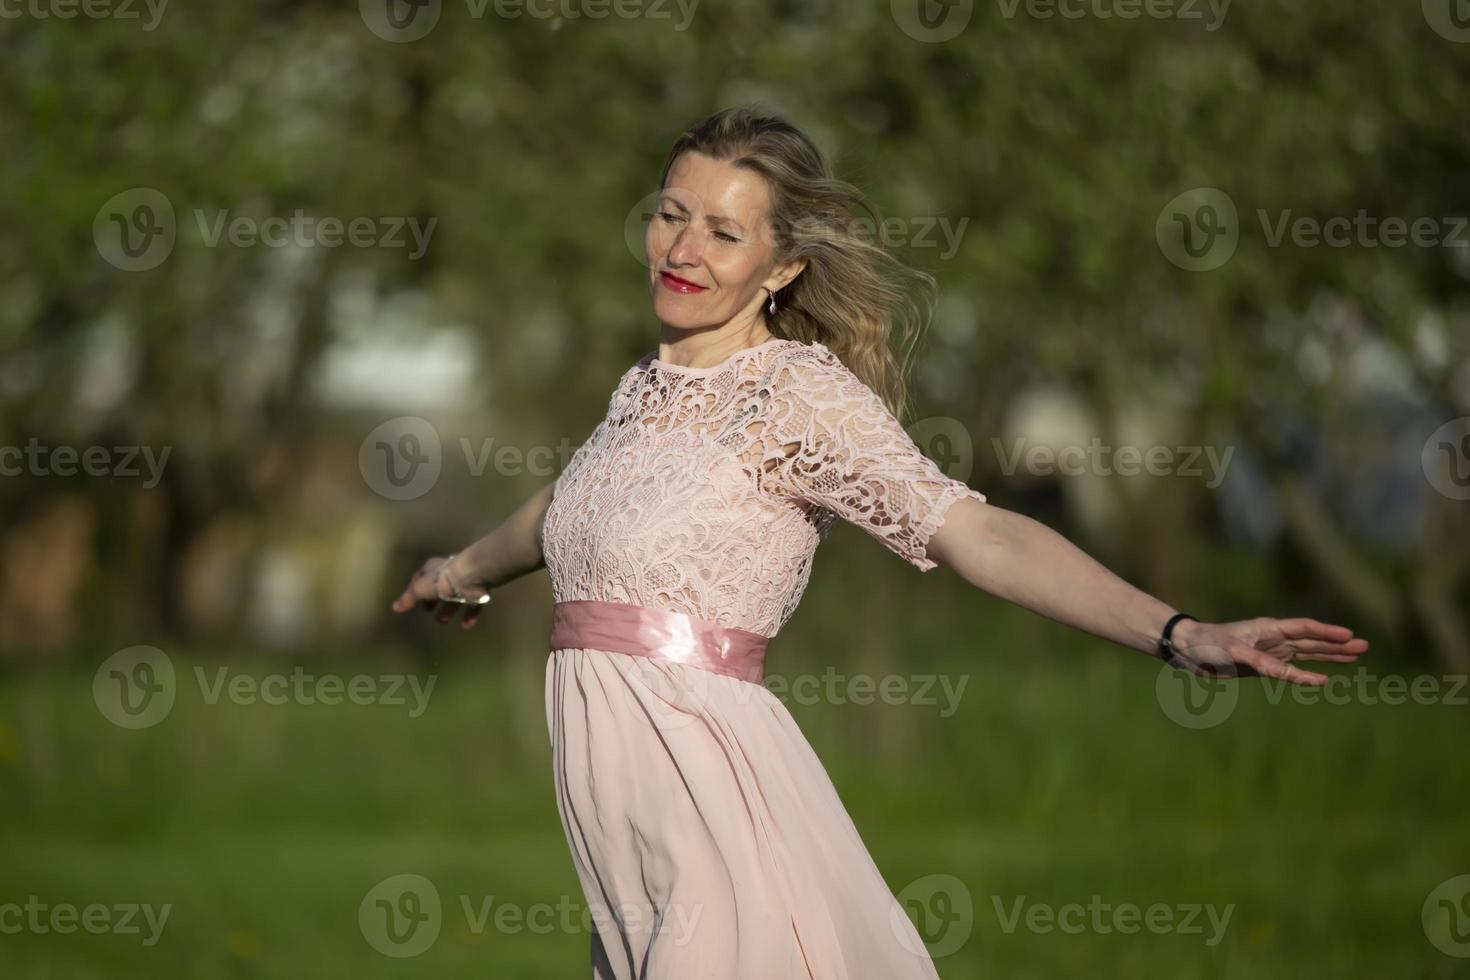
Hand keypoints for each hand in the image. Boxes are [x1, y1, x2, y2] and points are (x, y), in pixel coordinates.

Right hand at [390, 554, 491, 629]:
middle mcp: (449, 574)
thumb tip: (395, 607)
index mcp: (434, 568)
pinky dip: (470, 615)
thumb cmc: (442, 581)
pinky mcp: (478, 590)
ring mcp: (465, 582)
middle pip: (439, 588)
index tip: (412, 600)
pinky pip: (474, 604)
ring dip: (449, 609)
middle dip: (433, 600)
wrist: (471, 577)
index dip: (416, 588)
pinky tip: (465, 625)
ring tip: (442, 621)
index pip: (421, 577)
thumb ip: (409, 598)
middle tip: (427, 611)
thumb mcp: (420, 589)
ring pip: (456, 597)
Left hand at [1166, 617, 1367, 684]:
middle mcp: (1273, 638)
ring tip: (1355, 655)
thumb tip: (1291, 675)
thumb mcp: (1235, 653)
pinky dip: (1308, 672)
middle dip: (1337, 643)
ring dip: (1329, 655)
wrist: (1187, 651)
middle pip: (1312, 641)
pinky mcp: (1263, 666)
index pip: (1305, 628)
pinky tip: (1323, 677)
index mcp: (1268, 628)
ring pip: (1307, 653)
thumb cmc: (1208, 644)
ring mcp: (1270, 652)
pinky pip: (1292, 669)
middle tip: (1364, 646)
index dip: (1327, 632)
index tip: (1349, 635)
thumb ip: (1263, 663)